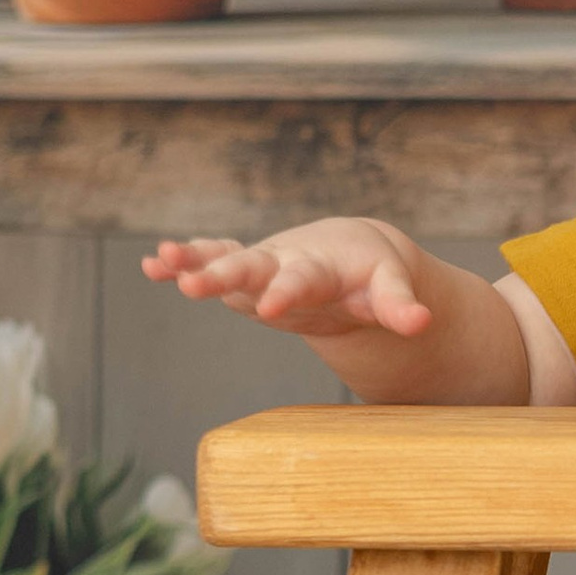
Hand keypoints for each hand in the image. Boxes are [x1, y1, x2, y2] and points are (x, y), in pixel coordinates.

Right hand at [142, 221, 434, 343]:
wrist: (354, 252)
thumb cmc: (371, 275)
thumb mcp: (389, 290)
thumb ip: (400, 306)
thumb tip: (422, 323)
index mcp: (320, 269)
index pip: (302, 282)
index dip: (287, 293)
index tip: (270, 305)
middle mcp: (284, 263)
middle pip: (252, 268)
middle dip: (225, 276)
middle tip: (196, 284)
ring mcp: (261, 266)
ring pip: (225, 261)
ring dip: (193, 262)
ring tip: (159, 260)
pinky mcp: (247, 270)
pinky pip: (214, 259)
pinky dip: (186, 260)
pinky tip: (153, 264)